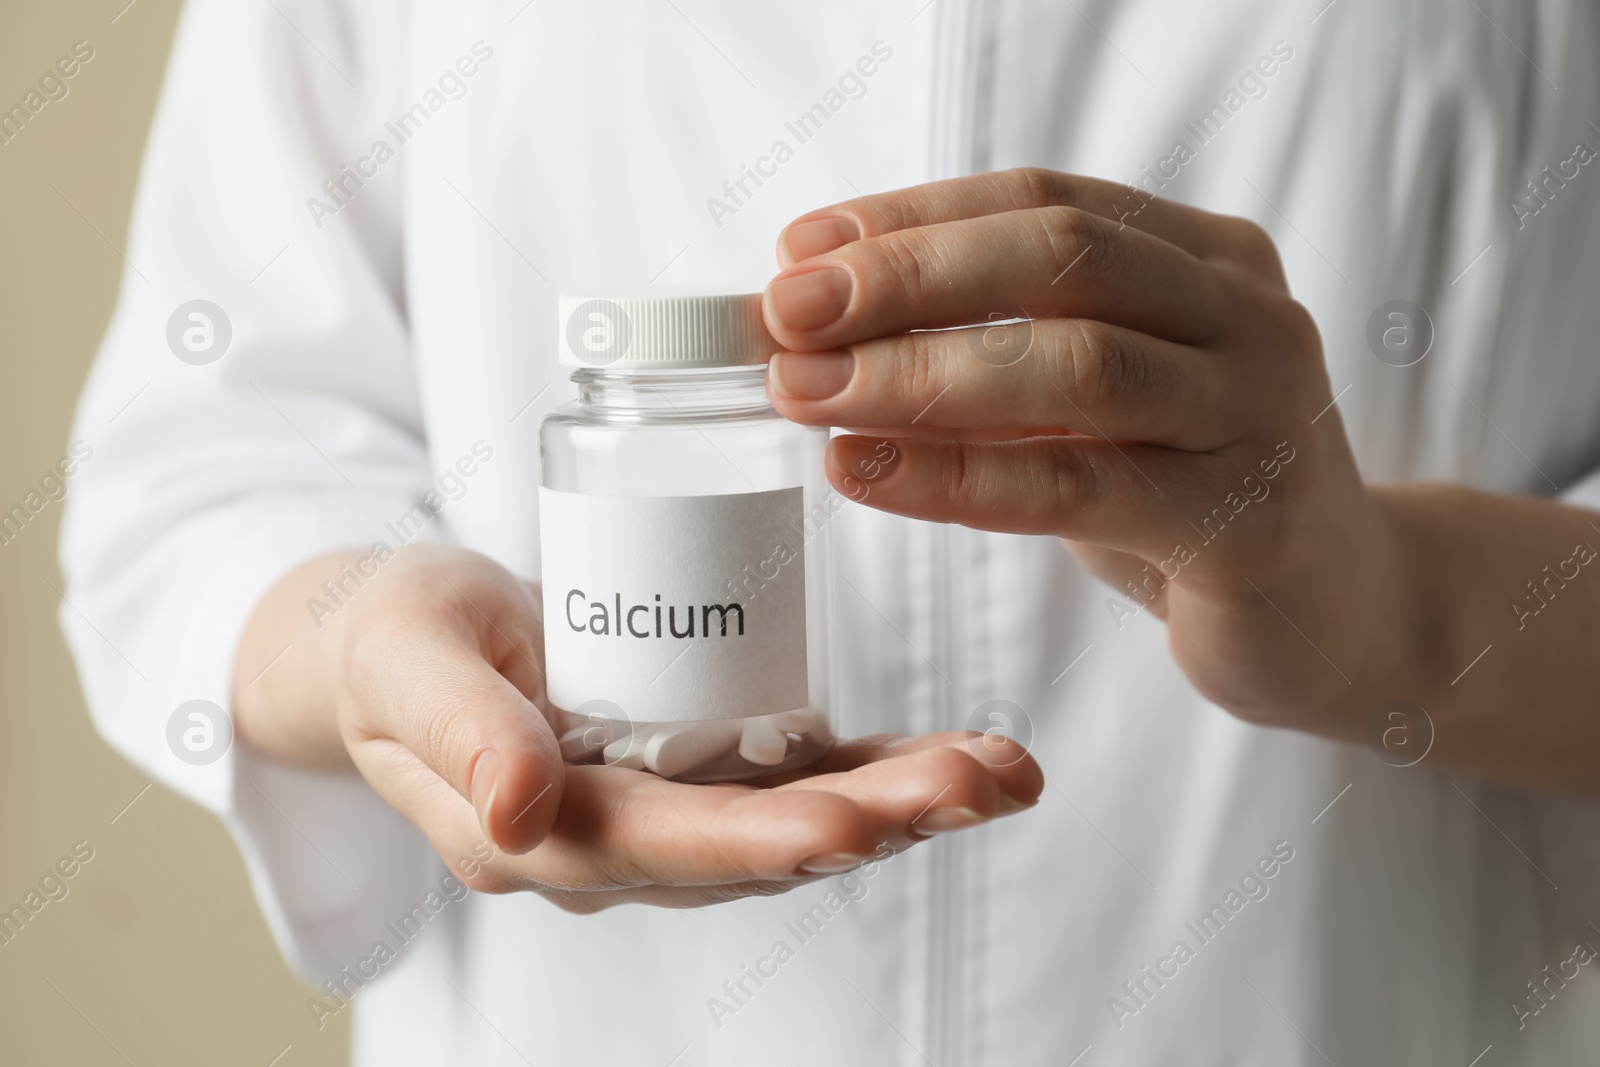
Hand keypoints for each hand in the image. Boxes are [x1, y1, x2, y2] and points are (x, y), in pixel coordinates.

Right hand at [235, 543, 1042, 910]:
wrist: (402, 638)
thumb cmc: (394, 637)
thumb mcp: (403, 660)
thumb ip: (458, 729)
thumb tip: (519, 806)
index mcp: (537, 831)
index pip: (659, 846)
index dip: (756, 842)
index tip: (851, 825)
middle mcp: (616, 840)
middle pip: (758, 843)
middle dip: (874, 818)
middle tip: (977, 782)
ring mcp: (664, 806)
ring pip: (797, 816)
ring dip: (903, 799)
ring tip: (1001, 769)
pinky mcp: (700, 763)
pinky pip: (801, 776)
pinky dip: (882, 768)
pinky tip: (962, 754)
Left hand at [761, 168, 1398, 731]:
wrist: (1341, 613)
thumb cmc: (1195, 495)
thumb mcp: (1101, 405)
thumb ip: (1002, 358)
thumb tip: (829, 333)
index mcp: (1208, 260)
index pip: (1045, 201)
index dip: (914, 218)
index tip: (799, 251)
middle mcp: (1246, 314)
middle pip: (1061, 255)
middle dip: (908, 276)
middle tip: (787, 310)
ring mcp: (1261, 412)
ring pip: (1075, 363)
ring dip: (918, 372)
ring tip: (804, 390)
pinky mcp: (1250, 521)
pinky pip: (1080, 487)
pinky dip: (959, 478)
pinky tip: (866, 470)